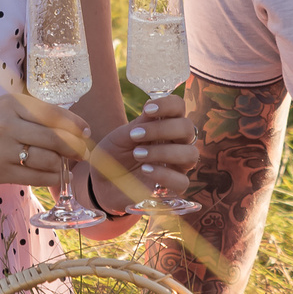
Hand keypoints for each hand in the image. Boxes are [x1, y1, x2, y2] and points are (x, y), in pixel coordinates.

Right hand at [0, 92, 89, 190]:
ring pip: (48, 160)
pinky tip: (56, 177)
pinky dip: (51, 178)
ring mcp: (2, 150)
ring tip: (66, 165)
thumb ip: (32, 112)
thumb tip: (71, 125)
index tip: (86, 132)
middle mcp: (8, 124)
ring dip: (63, 165)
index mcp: (12, 103)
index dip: (76, 126)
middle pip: (56, 139)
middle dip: (75, 148)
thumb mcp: (2, 107)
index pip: (54, 114)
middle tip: (83, 153)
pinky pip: (35, 177)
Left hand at [86, 93, 194, 207]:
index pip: (179, 107)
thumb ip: (139, 125)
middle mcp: (176, 143)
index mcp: (165, 125)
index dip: (168, 105)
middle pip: (187, 128)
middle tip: (135, 135)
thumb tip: (152, 111)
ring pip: (190, 154)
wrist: (102, 182)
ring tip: (137, 154)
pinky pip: (182, 181)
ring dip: (163, 152)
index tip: (147, 109)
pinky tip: (145, 170)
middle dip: (162, 129)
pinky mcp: (174, 188)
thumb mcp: (120, 137)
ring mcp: (177, 166)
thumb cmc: (114, 155)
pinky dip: (164, 174)